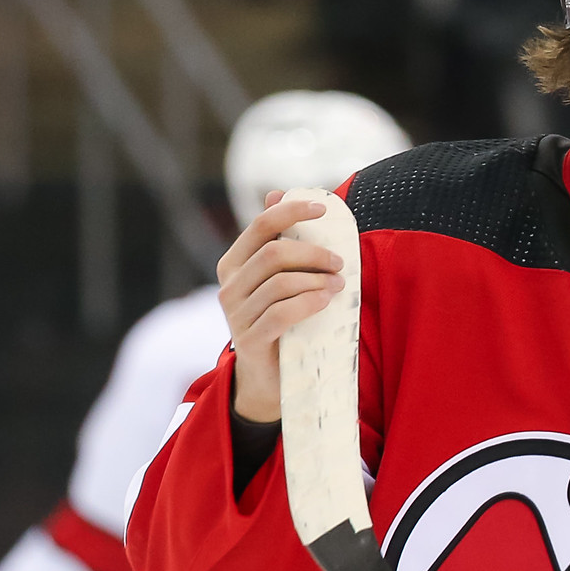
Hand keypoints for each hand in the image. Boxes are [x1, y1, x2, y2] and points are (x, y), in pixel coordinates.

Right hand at [215, 190, 347, 423]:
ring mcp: (236, 315)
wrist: (268, 378)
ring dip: (317, 280)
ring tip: (339, 285)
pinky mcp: (250, 340)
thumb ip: (279, 242)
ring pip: (280, 283)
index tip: (324, 209)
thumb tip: (276, 193)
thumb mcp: (279, 279)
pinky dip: (309, 303)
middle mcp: (229, 286)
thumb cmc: (280, 321)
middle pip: (274, 254)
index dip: (292, 212)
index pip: (261, 225)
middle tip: (340, 262)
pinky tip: (326, 300)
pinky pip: (282, 313)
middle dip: (313, 253)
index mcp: (234, 264)